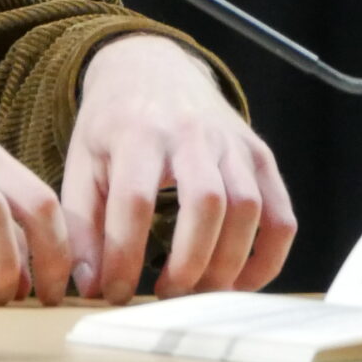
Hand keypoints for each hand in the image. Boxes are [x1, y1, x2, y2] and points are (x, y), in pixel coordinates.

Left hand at [64, 35, 296, 302]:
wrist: (153, 67)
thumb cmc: (114, 123)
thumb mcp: (81, 162)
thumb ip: (81, 224)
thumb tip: (91, 287)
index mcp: (138, 132)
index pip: (134, 201)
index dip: (125, 256)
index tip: (114, 293)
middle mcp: (191, 133)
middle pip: (205, 202)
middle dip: (188, 262)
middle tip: (166, 294)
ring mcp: (232, 142)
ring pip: (248, 208)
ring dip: (227, 263)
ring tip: (197, 292)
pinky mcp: (260, 154)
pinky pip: (280, 214)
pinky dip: (268, 257)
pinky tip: (240, 282)